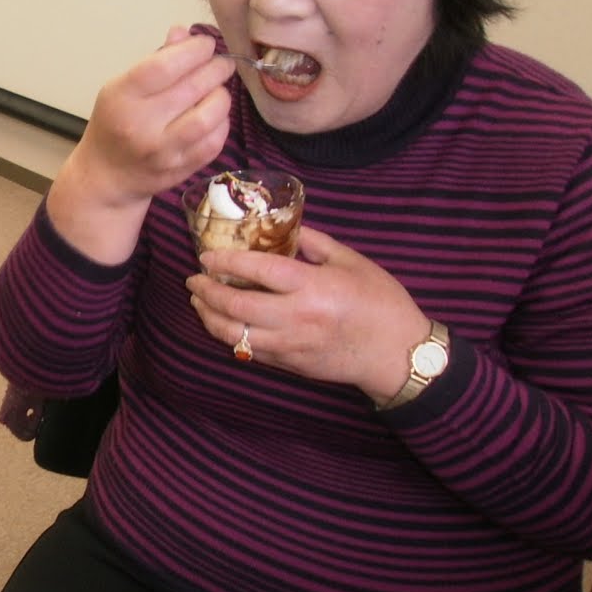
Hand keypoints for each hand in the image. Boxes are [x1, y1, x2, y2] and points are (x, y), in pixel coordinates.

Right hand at [45, 27, 233, 263]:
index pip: (164, 66)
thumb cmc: (114, 123)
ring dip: (221, 96)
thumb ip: (155, 60)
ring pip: (209, 116)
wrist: (106, 176)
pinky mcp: (181, 169)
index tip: (205, 44)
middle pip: (192, 88)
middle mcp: (141, 125)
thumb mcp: (121, 87)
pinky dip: (221, 122)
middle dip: (215, 68)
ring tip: (218, 89)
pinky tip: (214, 115)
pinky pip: (215, 141)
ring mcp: (163, 152)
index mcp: (122, 98)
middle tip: (221, 63)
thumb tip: (185, 33)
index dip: (193, 50)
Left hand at [186, 226, 430, 401]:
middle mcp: (296, 317)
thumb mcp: (352, 262)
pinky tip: (222, 323)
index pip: (258, 270)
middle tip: (194, 279)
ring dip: (209, 317)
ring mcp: (290, 344)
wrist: (398, 354)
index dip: (226, 262)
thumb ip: (314, 243)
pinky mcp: (289, 363)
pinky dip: (229, 336)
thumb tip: (285, 228)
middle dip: (207, 292)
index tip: (206, 257)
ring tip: (199, 301)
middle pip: (236, 305)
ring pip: (234, 334)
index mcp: (312, 287)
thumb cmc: (381, 303)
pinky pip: (249, 351)